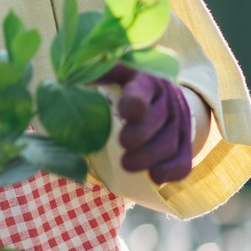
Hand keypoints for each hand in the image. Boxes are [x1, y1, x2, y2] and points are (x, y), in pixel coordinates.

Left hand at [97, 65, 192, 183]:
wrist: (161, 96)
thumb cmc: (125, 86)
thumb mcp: (113, 73)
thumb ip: (94, 76)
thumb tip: (65, 84)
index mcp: (144, 80)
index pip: (143, 90)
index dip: (135, 102)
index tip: (125, 114)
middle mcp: (166, 100)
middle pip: (158, 119)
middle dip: (140, 135)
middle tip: (123, 145)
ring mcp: (179, 122)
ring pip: (171, 143)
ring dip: (149, 157)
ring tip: (127, 166)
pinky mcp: (185, 143)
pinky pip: (184, 160)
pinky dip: (172, 171)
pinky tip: (155, 177)